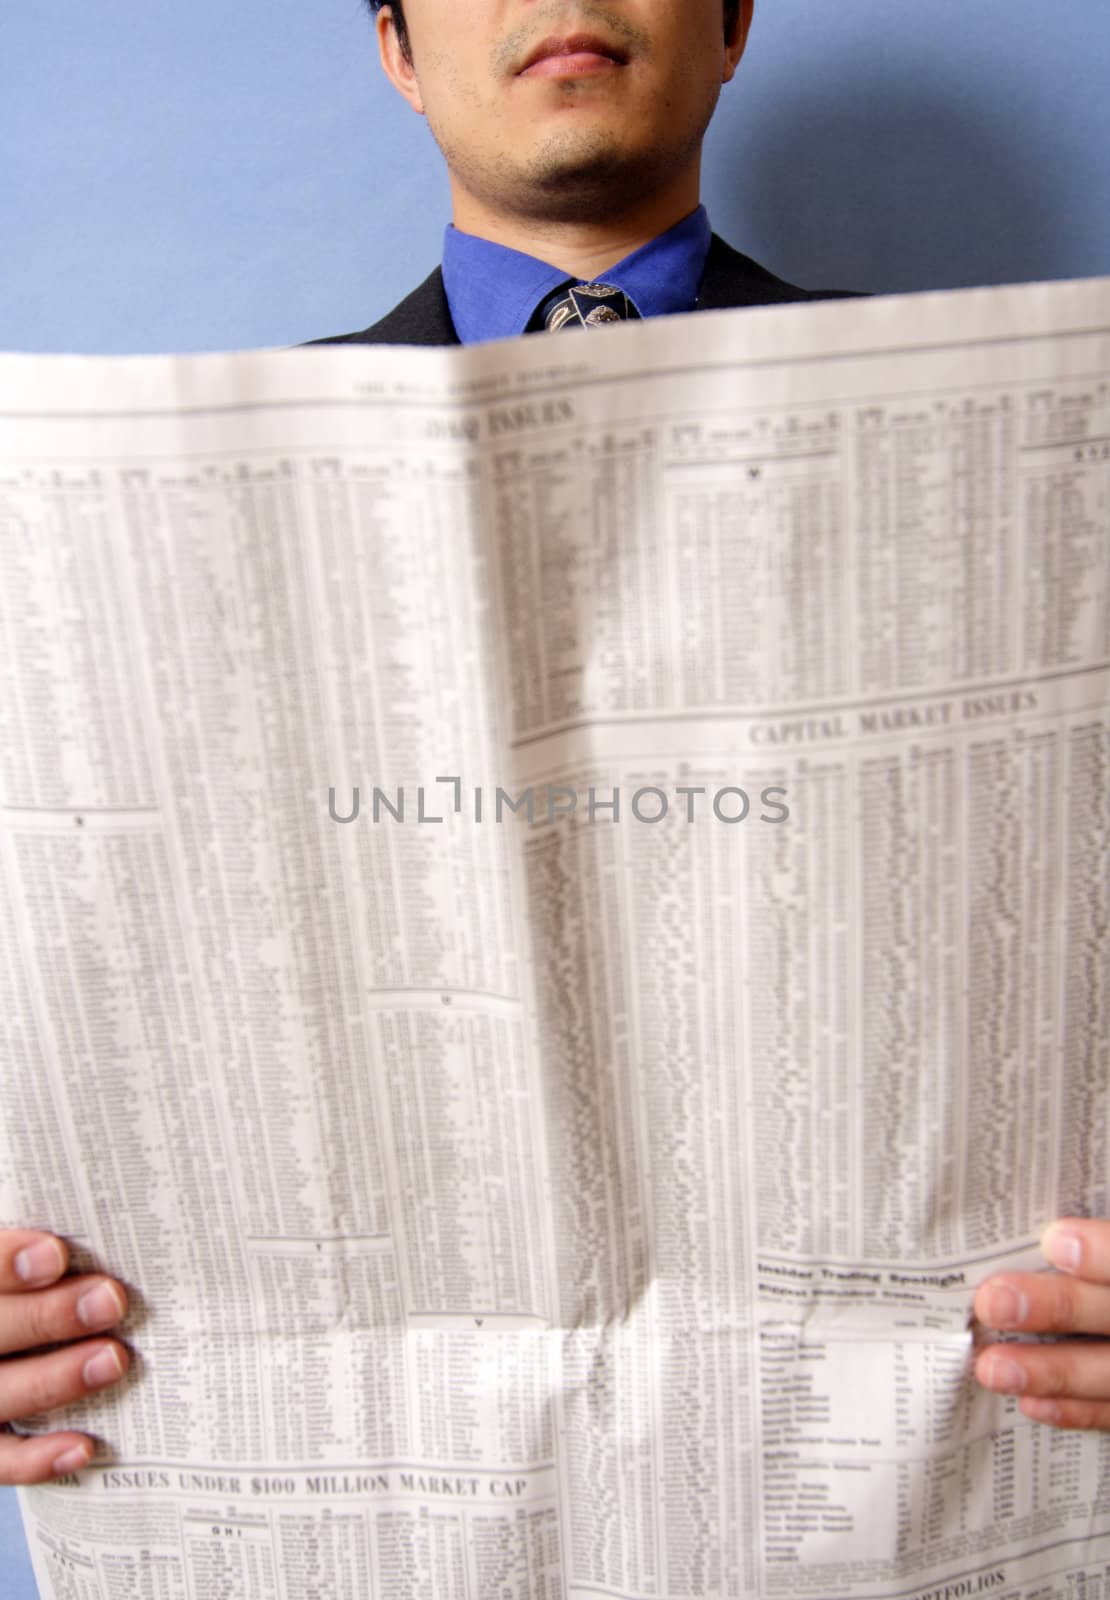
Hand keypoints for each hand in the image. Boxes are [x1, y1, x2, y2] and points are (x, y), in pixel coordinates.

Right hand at [0, 1230, 129, 1483]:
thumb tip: (114, 1213)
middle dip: (47, 1316)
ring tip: (114, 1359)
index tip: (57, 1255)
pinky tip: (84, 1447)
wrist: (11, 1339)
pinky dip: (37, 1459)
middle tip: (111, 1301)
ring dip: (54, 1379)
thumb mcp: (32, 1258)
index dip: (7, 1260)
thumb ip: (51, 1249)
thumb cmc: (34, 1288)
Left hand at [973, 1218, 1109, 1429]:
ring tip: (993, 1367)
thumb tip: (1044, 1220)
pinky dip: (1080, 1410)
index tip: (1054, 1240)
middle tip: (994, 1301)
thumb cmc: (1106, 1261)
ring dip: (1055, 1373)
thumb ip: (1098, 1224)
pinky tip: (1031, 1402)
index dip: (1105, 1252)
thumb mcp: (1109, 1210)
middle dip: (1062, 1308)